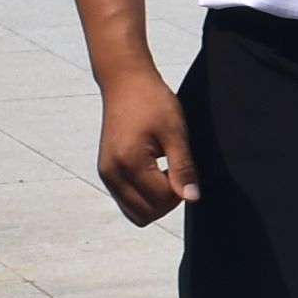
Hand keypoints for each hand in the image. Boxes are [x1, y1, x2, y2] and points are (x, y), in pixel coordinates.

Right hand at [91, 64, 194, 222]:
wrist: (125, 83)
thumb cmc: (151, 102)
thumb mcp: (175, 132)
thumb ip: (183, 168)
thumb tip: (192, 198)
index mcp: (128, 162)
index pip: (160, 200)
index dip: (180, 191)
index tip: (184, 168)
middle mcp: (111, 173)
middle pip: (145, 214)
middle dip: (167, 201)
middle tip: (176, 173)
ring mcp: (106, 174)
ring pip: (135, 213)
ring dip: (155, 202)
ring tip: (165, 173)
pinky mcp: (106, 172)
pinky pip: (127, 202)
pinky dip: (143, 197)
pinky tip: (154, 174)